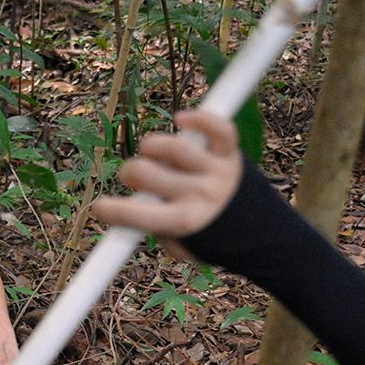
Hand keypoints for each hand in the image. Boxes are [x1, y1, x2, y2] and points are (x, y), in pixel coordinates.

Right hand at [89, 108, 242, 250]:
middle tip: (135, 179)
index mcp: (183, 223)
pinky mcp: (231, 154)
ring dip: (153, 147)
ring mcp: (217, 171)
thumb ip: (154, 227)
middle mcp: (200, 195)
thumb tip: (128, 204)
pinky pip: (217, 127)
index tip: (100, 207)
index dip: (108, 210)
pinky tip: (182, 118)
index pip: (133, 213)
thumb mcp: (181, 246)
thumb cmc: (213, 239)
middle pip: (144, 171)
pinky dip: (199, 118)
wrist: (265, 235)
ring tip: (154, 153)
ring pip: (170, 146)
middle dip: (130, 174)